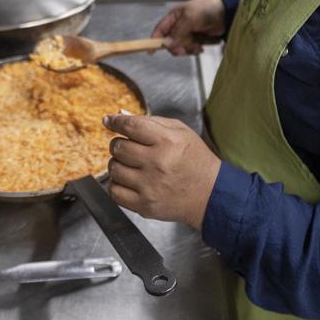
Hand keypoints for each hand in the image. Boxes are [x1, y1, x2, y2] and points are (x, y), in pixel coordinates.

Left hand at [103, 113, 221, 230]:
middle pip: (118, 147)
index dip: (115, 121)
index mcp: (167, 141)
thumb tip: (121, 114)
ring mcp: (150, 186)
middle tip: (126, 147)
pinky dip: (117, 185)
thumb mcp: (180, 132)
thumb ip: (151, 121)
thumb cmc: (196, 161)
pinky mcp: (145, 205)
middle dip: (118, 144)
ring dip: (117, 164)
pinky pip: (115, 193)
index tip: (108, 121)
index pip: (130, 126)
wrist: (211, 195)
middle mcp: (157, 163)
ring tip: (130, 164)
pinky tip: (128, 181)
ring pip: (114, 169)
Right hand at [152, 0, 224, 54]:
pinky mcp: (196, 39)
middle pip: (170, 41)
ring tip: (197, 45)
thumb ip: (178, 31)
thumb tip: (167, 43)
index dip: (155, 40)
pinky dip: (195, 49)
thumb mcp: (190, 17)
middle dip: (177, 47)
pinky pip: (190, 49)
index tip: (151, 51)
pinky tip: (201, 46)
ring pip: (180, 47)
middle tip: (184, 48)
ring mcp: (188, 33)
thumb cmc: (207, 9)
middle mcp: (179, 25)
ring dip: (188, 48)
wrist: (226, 14)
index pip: (160, 29)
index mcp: (174, 16)